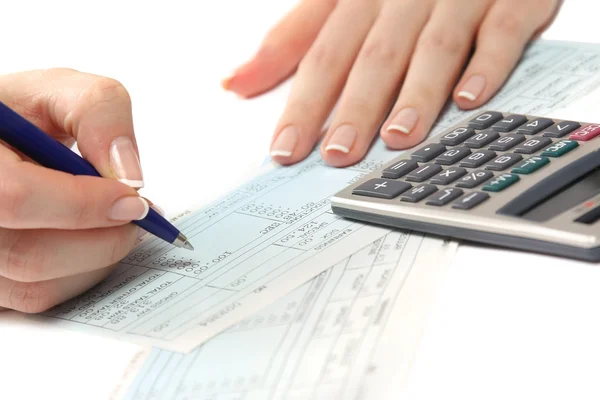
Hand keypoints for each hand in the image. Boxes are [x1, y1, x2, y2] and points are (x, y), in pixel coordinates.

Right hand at [0, 69, 151, 312]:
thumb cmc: (20, 118)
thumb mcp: (56, 92)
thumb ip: (97, 111)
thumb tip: (129, 173)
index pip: (15, 198)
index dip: (83, 205)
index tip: (133, 199)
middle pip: (30, 257)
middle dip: (103, 240)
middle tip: (136, 215)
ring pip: (36, 288)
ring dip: (98, 259)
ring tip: (114, 223)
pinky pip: (37, 299)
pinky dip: (80, 273)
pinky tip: (89, 239)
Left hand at [222, 0, 560, 166]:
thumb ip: (289, 39)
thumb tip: (235, 83)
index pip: (320, 53)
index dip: (301, 103)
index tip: (285, 149)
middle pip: (372, 54)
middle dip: (353, 106)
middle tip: (338, 153)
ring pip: (432, 45)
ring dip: (415, 93)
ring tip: (398, 137)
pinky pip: (500, 29)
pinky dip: (487, 64)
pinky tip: (471, 100)